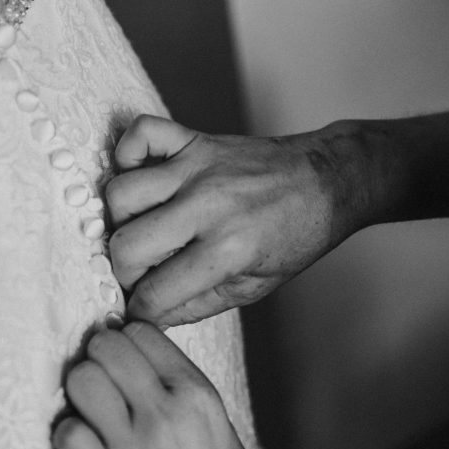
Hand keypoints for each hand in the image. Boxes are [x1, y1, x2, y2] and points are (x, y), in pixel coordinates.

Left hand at [52, 322, 274, 448]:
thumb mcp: (222, 432)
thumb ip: (183, 392)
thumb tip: (141, 359)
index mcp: (199, 397)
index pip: (143, 333)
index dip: (127, 342)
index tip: (124, 358)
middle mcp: (165, 415)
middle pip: (105, 347)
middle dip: (99, 359)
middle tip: (104, 382)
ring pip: (80, 380)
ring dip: (80, 392)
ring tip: (93, 412)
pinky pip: (66, 434)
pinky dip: (69, 436)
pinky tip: (85, 448)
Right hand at [107, 115, 375, 326]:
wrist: (328, 180)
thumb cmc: (296, 236)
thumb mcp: (255, 287)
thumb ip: (198, 304)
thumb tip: (150, 316)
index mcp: (227, 250)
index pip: (153, 293)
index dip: (141, 310)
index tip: (144, 309)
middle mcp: (207, 206)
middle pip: (125, 245)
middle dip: (124, 272)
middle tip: (142, 274)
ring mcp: (197, 167)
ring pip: (119, 193)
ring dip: (121, 220)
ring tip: (144, 229)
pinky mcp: (195, 140)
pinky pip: (140, 132)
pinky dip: (128, 153)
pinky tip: (144, 179)